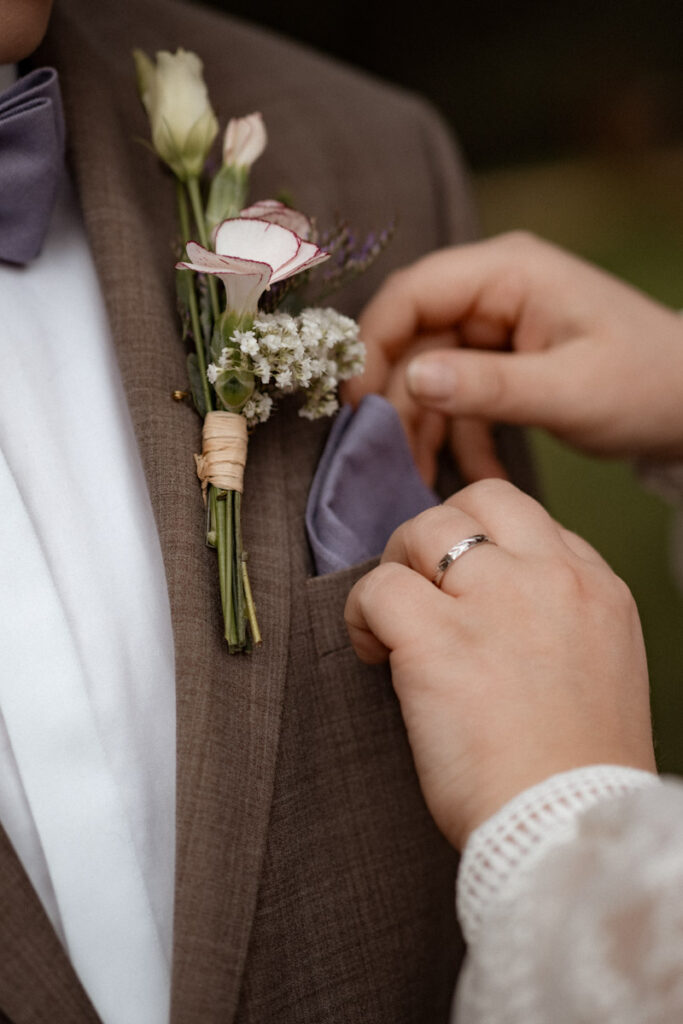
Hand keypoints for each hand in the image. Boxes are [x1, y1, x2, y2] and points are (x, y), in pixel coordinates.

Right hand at [344, 232, 682, 480]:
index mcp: (507, 273)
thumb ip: (487, 386)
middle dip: (396, 397)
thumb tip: (410, 382)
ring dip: (422, 425)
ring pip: (429, 371)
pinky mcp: (501, 361)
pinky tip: (468, 474)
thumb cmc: (644, 384)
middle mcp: (493, 291)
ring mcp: (496, 327)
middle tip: (380, 453)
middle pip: (413, 335)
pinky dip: (458, 434)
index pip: (413, 293)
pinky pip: (459, 394)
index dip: (373, 343)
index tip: (355, 403)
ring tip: (418, 478)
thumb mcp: (566, 390)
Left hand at [344, 479, 655, 849]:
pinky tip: (373, 652)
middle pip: (483, 499)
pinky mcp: (439, 639)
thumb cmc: (574, 770)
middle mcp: (551, 579)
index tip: (464, 590)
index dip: (487, 549)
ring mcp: (496, 601)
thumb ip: (557, 620)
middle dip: (439, 532)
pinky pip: (379, 587)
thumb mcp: (599, 669)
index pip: (532, 523)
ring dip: (397, 566)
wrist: (567, 828)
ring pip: (426, 528)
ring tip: (391, 622)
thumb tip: (489, 606)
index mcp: (595, 588)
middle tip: (420, 585)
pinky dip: (360, 613)